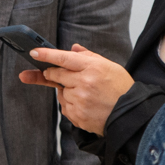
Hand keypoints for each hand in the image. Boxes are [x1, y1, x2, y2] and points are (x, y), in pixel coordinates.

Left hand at [18, 43, 133, 134]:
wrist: (131, 114)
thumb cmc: (121, 88)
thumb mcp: (110, 66)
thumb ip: (89, 56)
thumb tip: (73, 49)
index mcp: (93, 67)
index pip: (64, 58)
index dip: (46, 55)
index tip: (34, 52)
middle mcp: (84, 83)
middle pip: (56, 75)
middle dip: (53, 74)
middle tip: (55, 74)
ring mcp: (80, 100)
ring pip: (60, 92)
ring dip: (67, 91)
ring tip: (87, 95)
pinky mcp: (77, 115)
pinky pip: (64, 107)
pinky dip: (71, 105)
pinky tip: (86, 105)